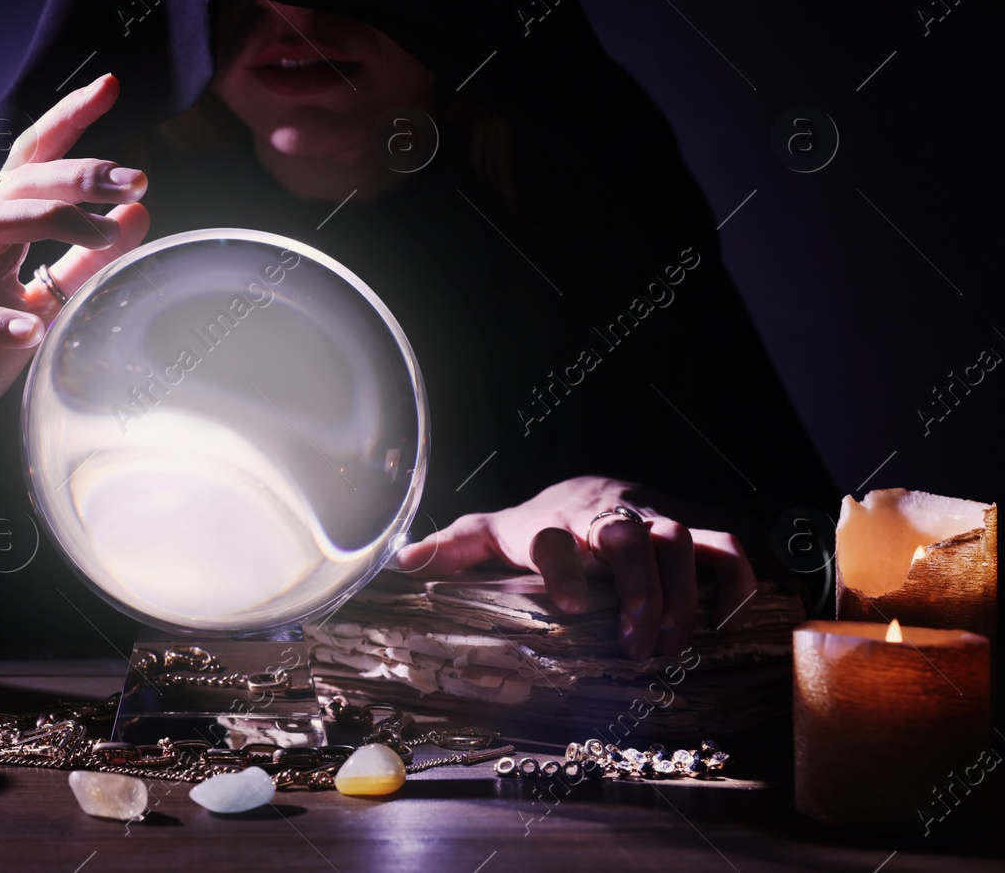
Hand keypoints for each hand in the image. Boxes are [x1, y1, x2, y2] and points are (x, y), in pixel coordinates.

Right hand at [0, 73, 149, 467]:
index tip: (110, 85)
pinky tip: (34, 328)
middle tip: (137, 178)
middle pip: (19, 184)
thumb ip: (83, 261)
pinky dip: (0, 321)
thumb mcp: (39, 302)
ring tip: (105, 234)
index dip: (66, 121)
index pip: (30, 163)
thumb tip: (138, 214)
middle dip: (79, 173)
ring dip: (54, 223)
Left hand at [391, 476, 756, 658]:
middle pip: (622, 534)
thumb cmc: (531, 526)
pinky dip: (735, 578)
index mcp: (547, 522)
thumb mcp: (484, 536)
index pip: (550, 537)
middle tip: (636, 644)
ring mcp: (646, 517)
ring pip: (676, 538)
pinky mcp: (684, 527)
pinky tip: (729, 619)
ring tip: (672, 645)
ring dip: (679, 593)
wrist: (579, 489)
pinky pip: (722, 544)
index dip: (562, 568)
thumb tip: (399, 562)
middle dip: (635, 586)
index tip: (569, 606)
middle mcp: (600, 515)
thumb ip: (448, 549)